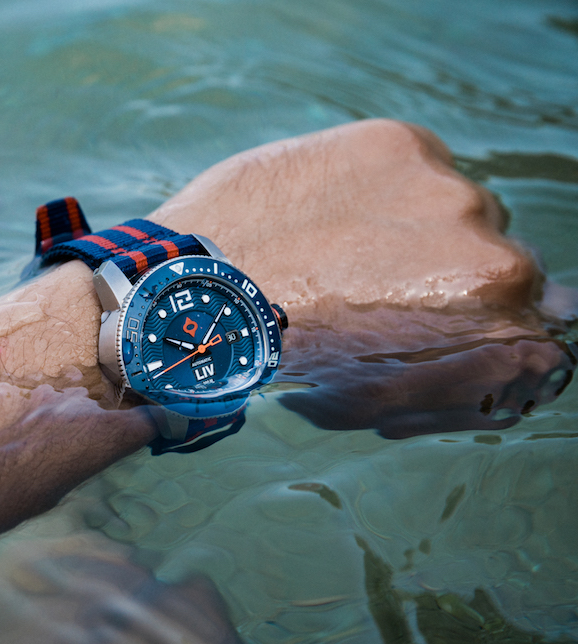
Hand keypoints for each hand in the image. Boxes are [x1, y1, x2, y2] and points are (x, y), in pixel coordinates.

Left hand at [152, 119, 574, 436]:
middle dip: (442, 266)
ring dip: (411, 219)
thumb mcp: (384, 399)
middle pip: (493, 252)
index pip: (534, 313)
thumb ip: (467, 375)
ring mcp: (450, 195)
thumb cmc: (287, 358)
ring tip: (339, 243)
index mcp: (500, 333)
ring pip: (452, 202)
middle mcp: (496, 260)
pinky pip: (414, 161)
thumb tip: (532, 350)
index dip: (478, 310)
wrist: (207, 293)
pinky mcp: (402, 145)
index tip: (436, 307)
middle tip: (371, 279)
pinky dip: (380, 180)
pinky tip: (328, 208)